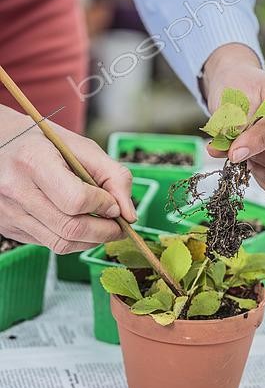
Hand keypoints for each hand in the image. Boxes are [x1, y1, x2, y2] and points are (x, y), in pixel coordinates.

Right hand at [0, 105, 135, 251]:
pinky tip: (78, 224)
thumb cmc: (44, 143)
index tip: (114, 204)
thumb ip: (113, 175)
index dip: (103, 205)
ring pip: (61, 244)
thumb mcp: (81, 147)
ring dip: (91, 240)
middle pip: (70, 228)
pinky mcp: (8, 227)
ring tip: (102, 226)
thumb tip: (130, 214)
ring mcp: (9, 212)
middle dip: (105, 232)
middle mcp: (16, 190)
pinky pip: (48, 244)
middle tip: (119, 226)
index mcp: (33, 161)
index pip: (76, 199)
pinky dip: (72, 240)